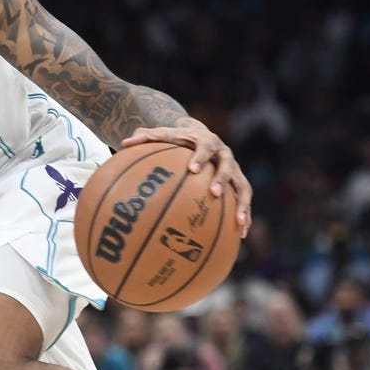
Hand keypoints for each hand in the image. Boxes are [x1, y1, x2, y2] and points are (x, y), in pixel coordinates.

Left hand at [122, 121, 252, 237]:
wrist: (200, 134)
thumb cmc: (178, 138)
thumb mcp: (162, 134)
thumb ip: (145, 137)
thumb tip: (124, 143)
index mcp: (207, 141)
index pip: (204, 148)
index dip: (200, 158)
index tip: (192, 170)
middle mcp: (224, 154)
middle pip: (228, 166)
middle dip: (222, 180)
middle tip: (213, 194)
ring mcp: (235, 169)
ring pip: (243, 187)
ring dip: (243, 205)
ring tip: (239, 223)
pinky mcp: (239, 182)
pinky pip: (244, 200)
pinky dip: (245, 216)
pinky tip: (242, 235)